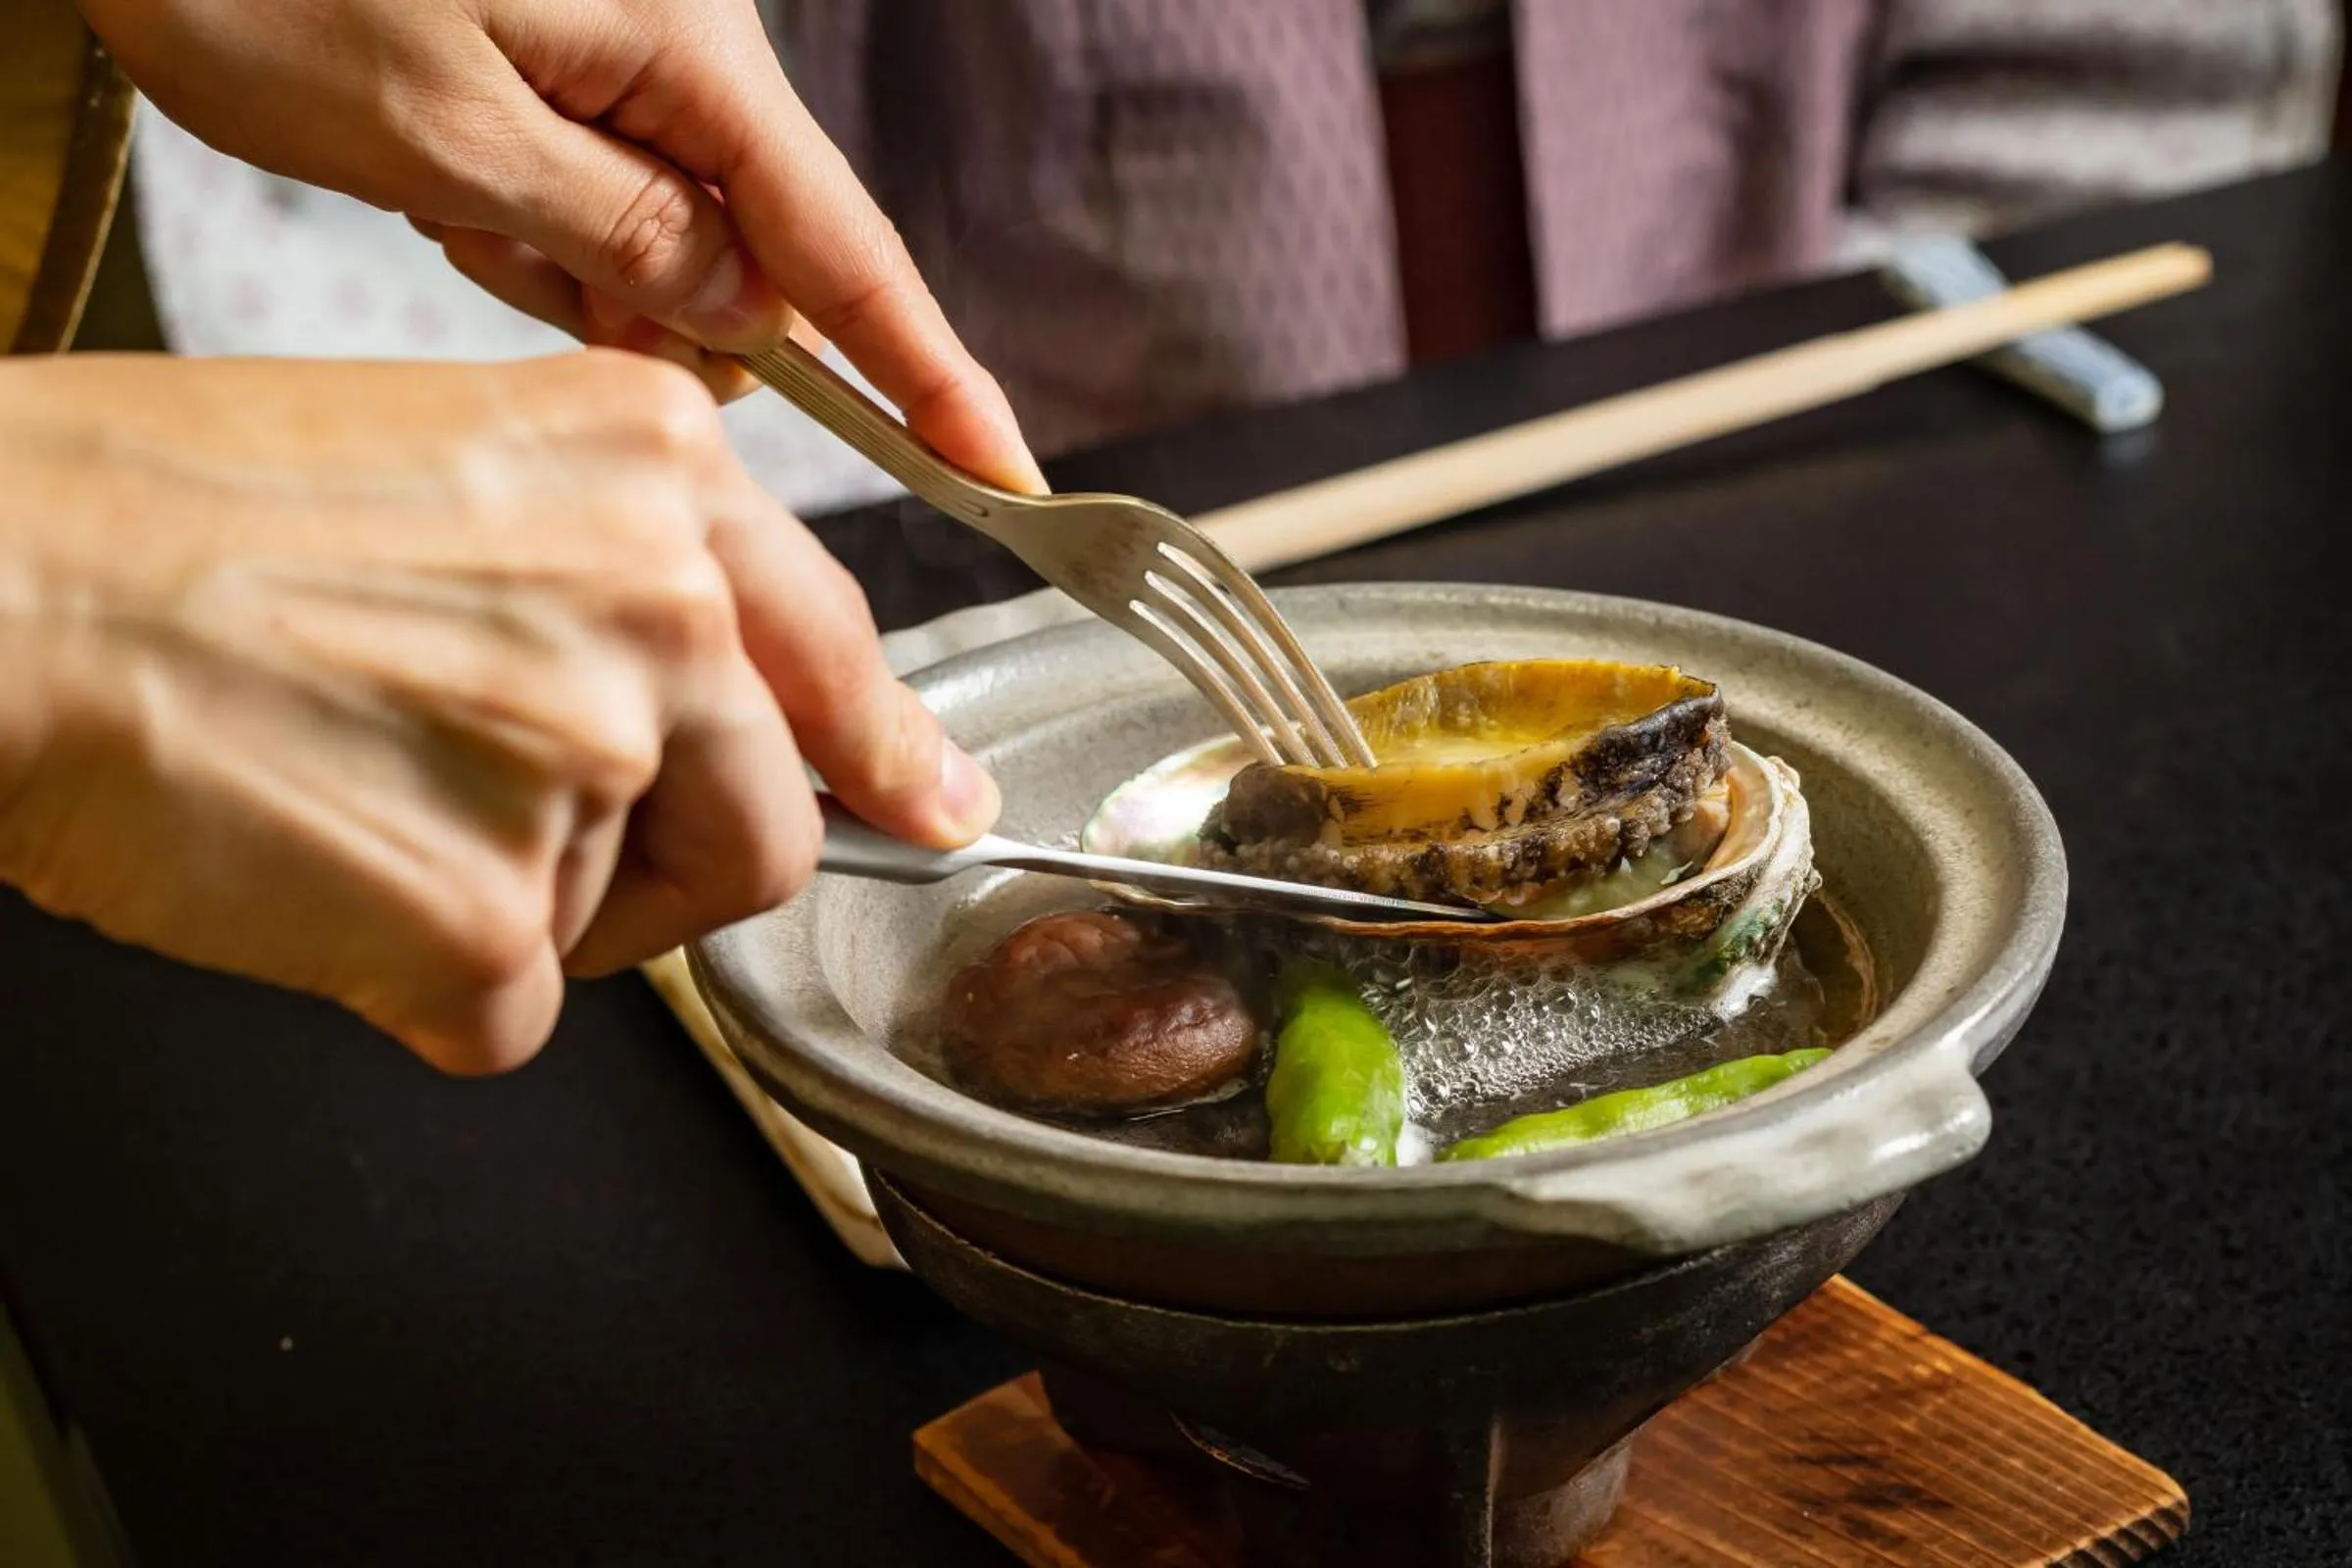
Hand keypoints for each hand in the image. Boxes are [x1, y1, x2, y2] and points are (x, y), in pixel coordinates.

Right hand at [0, 352, 997, 1072]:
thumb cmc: (166, 509)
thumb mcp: (458, 458)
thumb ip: (617, 570)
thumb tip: (703, 704)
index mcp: (661, 474)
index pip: (835, 653)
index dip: (886, 752)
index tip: (930, 806)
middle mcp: (662, 609)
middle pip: (765, 830)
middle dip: (667, 872)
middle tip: (532, 860)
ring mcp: (586, 764)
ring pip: (615, 922)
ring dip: (504, 905)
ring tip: (351, 802)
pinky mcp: (489, 919)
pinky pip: (503, 1012)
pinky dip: (412, 981)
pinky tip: (312, 875)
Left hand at [75, 0, 1044, 490]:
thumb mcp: (443, 134)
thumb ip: (621, 239)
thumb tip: (747, 319)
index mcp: (688, 53)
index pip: (846, 252)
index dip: (928, 376)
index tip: (1000, 471)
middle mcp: (687, 54)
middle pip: (751, 260)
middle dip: (650, 306)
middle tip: (504, 247)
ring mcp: (632, 64)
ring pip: (664, 247)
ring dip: (562, 264)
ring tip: (444, 187)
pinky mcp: (578, 77)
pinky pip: (600, 205)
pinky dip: (527, 226)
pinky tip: (444, 174)